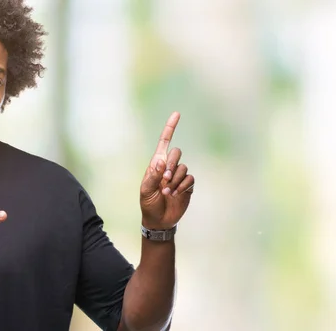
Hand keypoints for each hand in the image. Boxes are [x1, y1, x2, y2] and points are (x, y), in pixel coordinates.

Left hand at [140, 112, 193, 229]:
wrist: (159, 220)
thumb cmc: (148, 204)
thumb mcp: (146, 190)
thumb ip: (153, 175)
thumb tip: (161, 160)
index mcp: (156, 164)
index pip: (164, 142)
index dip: (170, 128)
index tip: (177, 114)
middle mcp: (169, 167)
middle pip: (176, 152)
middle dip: (171, 165)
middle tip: (164, 179)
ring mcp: (179, 176)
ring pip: (183, 168)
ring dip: (175, 181)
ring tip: (167, 192)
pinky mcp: (187, 186)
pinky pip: (190, 178)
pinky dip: (182, 186)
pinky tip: (175, 195)